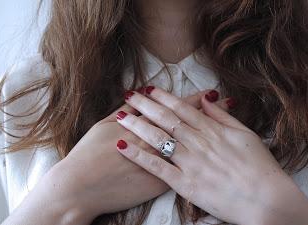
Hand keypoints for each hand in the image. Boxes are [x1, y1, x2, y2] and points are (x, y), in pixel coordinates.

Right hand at [2, 89, 231, 224]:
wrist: (80, 188)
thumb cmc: (88, 155)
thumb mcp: (104, 126)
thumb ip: (125, 111)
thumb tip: (139, 96)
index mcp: (146, 125)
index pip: (176, 109)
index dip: (196, 99)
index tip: (212, 92)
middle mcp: (158, 143)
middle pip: (190, 124)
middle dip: (210, 112)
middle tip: (227, 100)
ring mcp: (160, 165)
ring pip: (192, 146)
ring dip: (210, 134)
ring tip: (224, 127)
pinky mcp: (160, 184)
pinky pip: (183, 170)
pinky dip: (200, 161)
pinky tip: (212, 157)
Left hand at [115, 87, 307, 224]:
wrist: (266, 199)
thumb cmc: (260, 167)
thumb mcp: (246, 134)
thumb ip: (224, 117)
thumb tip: (208, 99)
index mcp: (213, 130)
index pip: (182, 108)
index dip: (163, 97)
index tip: (148, 89)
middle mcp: (198, 142)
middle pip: (166, 119)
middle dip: (145, 105)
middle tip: (128, 95)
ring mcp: (190, 163)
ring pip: (158, 138)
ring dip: (137, 125)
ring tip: (121, 115)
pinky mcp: (185, 184)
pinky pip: (157, 167)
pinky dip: (138, 156)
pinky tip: (122, 146)